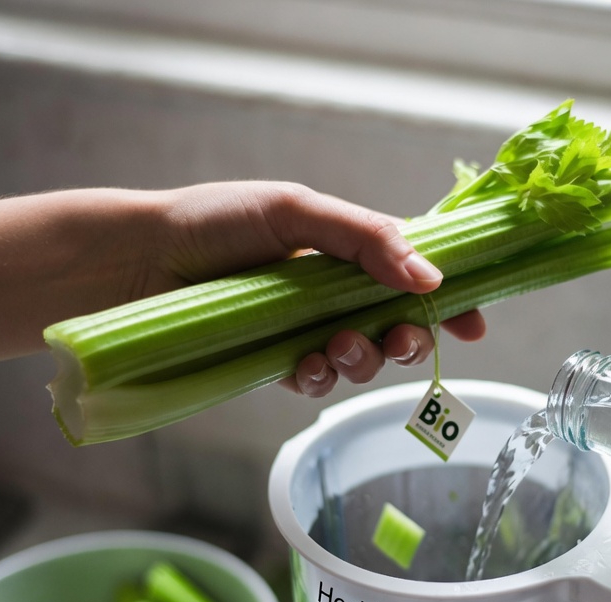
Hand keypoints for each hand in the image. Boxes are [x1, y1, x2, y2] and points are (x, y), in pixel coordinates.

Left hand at [0, 181, 484, 393]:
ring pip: (360, 360)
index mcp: (344, 248)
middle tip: (399, 340)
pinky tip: (306, 367)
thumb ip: (366, 240)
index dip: (448, 302)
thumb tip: (431, 278)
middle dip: (408, 339)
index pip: (413, 275)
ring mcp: (303, 329)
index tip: (474, 326)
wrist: (136, 262)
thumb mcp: (296, 211)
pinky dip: (321, 378)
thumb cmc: (213, 222)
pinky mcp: (273, 363)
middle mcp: (330, 291)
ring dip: (363, 360)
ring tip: (336, 348)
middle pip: (396, 325)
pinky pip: (316, 382)